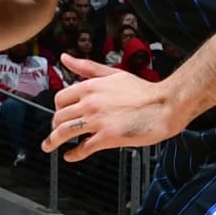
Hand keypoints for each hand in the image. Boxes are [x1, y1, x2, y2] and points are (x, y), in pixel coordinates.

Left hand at [43, 57, 186, 159]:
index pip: (60, 99)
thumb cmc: (143, 91)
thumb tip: (65, 58)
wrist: (165, 105)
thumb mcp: (113, 73)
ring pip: (65, 132)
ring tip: (50, 146)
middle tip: (55, 132)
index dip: (58, 109)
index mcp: (90, 86)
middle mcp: (90, 103)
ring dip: (54, 141)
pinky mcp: (107, 137)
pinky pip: (83, 148)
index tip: (59, 115)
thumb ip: (86, 67)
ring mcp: (97, 121)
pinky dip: (73, 154)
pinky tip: (71, 156)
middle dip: (54, 126)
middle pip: (59, 117)